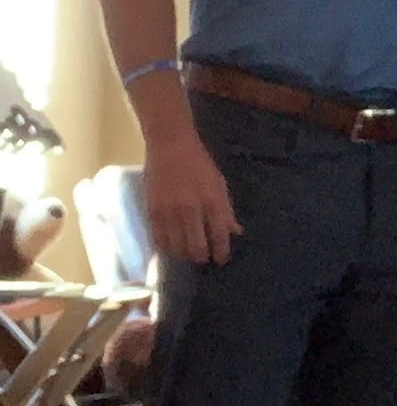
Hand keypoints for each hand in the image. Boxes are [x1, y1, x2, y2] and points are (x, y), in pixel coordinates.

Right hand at [142, 126, 240, 264]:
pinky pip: (158, 239)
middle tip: (204, 258)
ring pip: (177, 247)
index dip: (221, 252)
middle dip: (202, 257)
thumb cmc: (199, 164)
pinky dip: (166, 248)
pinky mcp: (151, 211)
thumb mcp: (219, 184)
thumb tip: (236, 231)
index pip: (219, 236)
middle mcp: (191, 210)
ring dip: (184, 255)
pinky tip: (171, 248)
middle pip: (196, 247)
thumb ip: (226, 210)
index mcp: (212, 202)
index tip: (222, 259)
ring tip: (188, 254)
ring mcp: (169, 212)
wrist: (170, 146)